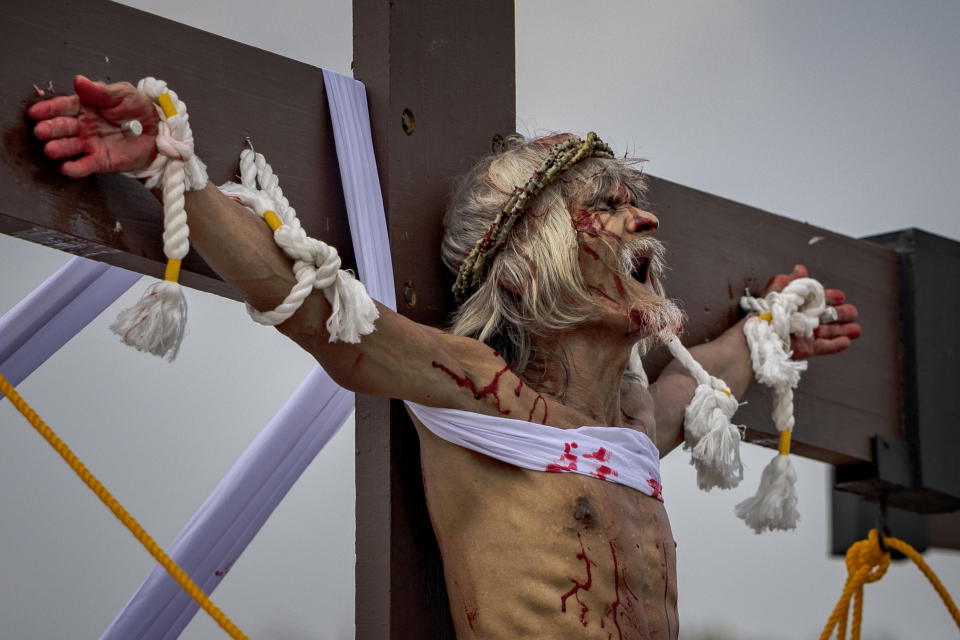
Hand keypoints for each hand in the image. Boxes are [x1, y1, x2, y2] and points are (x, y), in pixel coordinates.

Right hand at [27, 75, 158, 176]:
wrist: (158, 129)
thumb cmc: (137, 108)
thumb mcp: (122, 93)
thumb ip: (100, 91)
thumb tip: (78, 81)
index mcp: (84, 106)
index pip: (63, 107)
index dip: (49, 109)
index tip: (35, 112)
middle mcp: (83, 126)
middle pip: (62, 127)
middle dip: (50, 129)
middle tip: (41, 132)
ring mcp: (90, 144)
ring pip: (70, 147)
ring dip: (59, 149)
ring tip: (51, 149)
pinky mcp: (100, 161)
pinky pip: (85, 165)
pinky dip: (76, 168)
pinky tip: (67, 168)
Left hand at [763, 264, 860, 357]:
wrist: (764, 332)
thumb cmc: (769, 310)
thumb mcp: (779, 288)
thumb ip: (792, 279)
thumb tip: (800, 268)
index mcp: (798, 304)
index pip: (819, 300)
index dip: (831, 297)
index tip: (840, 296)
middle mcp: (803, 319)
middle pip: (828, 316)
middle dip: (842, 313)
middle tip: (852, 312)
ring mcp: (806, 334)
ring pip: (829, 332)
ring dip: (843, 330)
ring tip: (856, 329)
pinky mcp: (807, 348)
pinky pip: (824, 347)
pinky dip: (836, 345)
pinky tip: (846, 341)